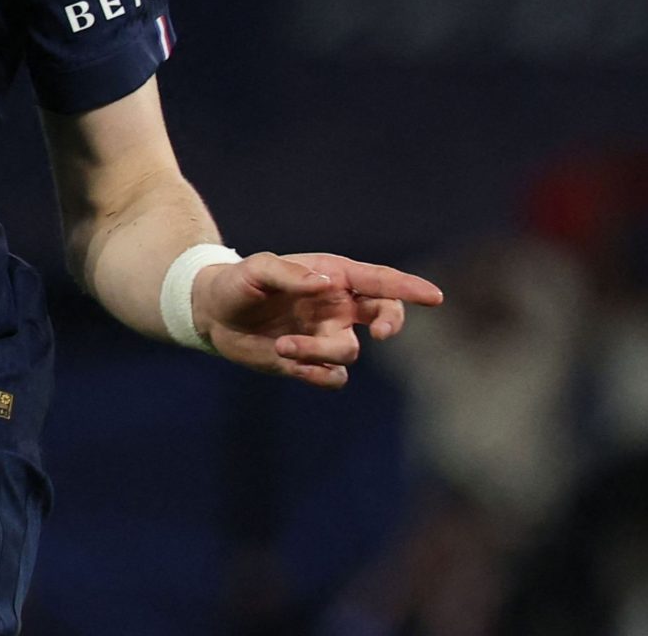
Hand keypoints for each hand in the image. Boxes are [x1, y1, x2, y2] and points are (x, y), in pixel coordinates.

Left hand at [191, 251, 443, 387]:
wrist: (212, 313)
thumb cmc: (237, 282)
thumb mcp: (256, 270)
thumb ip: (290, 275)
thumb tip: (327, 285)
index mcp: (331, 276)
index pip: (379, 281)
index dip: (409, 288)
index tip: (434, 297)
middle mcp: (336, 307)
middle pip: (384, 315)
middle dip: (389, 323)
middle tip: (378, 333)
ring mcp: (325, 335)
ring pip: (349, 352)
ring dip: (321, 353)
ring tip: (284, 345)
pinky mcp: (309, 363)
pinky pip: (332, 377)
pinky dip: (317, 374)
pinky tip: (288, 360)